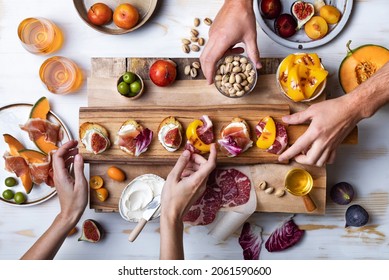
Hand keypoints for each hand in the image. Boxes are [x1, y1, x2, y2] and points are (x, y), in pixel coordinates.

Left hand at [21, 140, 87, 259]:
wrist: (70, 213)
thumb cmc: (76, 201)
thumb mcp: (81, 184)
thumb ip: (79, 168)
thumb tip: (79, 155)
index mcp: (60, 175)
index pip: (58, 156)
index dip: (65, 146)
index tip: (74, 142)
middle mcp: (57, 175)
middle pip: (58, 157)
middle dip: (66, 148)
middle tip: (77, 144)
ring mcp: (59, 178)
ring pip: (60, 161)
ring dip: (68, 154)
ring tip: (78, 151)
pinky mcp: (63, 180)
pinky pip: (64, 167)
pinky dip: (69, 161)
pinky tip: (77, 161)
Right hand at [161, 144, 216, 220]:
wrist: (172, 215)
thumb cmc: (171, 198)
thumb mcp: (173, 178)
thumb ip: (181, 164)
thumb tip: (187, 152)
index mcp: (197, 180)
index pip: (211, 164)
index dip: (213, 153)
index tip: (213, 145)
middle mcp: (202, 184)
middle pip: (205, 166)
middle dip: (197, 159)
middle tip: (186, 157)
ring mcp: (200, 188)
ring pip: (201, 172)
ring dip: (193, 166)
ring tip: (180, 168)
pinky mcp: (197, 191)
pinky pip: (198, 178)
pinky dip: (192, 173)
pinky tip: (181, 175)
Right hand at [200, 0, 260, 83]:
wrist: (238, 1)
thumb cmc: (243, 15)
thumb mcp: (251, 37)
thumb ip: (254, 53)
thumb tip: (257, 66)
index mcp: (222, 40)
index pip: (211, 60)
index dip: (209, 73)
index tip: (210, 81)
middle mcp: (214, 37)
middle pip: (204, 58)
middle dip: (207, 70)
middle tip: (213, 78)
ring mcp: (212, 34)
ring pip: (207, 52)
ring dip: (214, 60)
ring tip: (228, 62)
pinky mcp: (213, 31)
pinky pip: (212, 45)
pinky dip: (218, 51)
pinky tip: (232, 49)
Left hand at [278, 96, 360, 166]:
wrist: (352, 109)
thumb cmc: (333, 108)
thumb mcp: (312, 110)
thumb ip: (298, 117)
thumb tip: (286, 119)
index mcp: (315, 133)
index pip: (298, 147)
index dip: (288, 154)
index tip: (281, 158)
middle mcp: (323, 142)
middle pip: (310, 160)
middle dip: (300, 160)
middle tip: (296, 154)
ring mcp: (331, 145)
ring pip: (320, 162)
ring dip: (311, 161)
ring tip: (307, 153)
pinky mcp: (337, 146)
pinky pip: (330, 159)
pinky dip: (323, 160)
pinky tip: (319, 153)